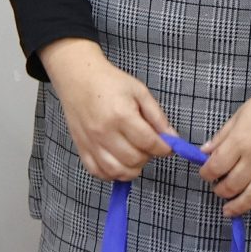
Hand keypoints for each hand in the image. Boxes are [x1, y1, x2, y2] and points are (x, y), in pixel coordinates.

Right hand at [40, 39, 172, 181]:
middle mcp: (104, 132)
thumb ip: (158, 117)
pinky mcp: (81, 148)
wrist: (77, 77)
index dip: (164, 148)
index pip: (149, 143)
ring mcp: (91, 143)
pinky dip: (112, 174)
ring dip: (132, 169)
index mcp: (121, 115)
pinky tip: (119, 162)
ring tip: (136, 156)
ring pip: (117, 171)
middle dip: (148, 156)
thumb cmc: (109, 82)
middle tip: (148, 145)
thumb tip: (173, 139)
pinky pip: (98, 172)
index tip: (168, 146)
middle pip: (134, 159)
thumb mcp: (140, 92)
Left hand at [201, 81, 250, 218]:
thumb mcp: (240, 114)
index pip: (216, 167)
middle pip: (233, 186)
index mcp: (241, 141)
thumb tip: (204, 151)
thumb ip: (222, 136)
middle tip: (218, 190)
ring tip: (230, 209)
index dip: (206, 174)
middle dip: (221, 191)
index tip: (206, 174)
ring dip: (239, 206)